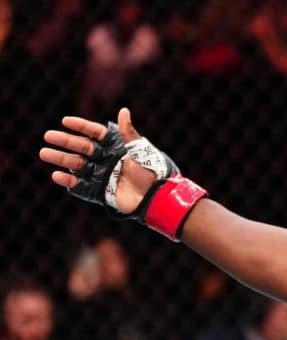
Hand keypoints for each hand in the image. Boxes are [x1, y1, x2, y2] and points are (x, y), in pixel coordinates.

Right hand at [40, 108, 157, 212]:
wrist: (156, 196)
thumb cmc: (152, 171)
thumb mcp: (141, 150)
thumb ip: (129, 133)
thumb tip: (124, 111)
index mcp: (116, 147)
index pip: (96, 133)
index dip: (81, 126)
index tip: (66, 121)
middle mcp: (106, 159)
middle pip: (82, 147)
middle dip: (65, 141)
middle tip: (48, 136)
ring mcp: (101, 174)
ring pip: (77, 165)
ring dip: (61, 159)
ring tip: (44, 153)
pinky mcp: (99, 191)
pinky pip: (81, 186)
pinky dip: (69, 181)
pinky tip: (57, 175)